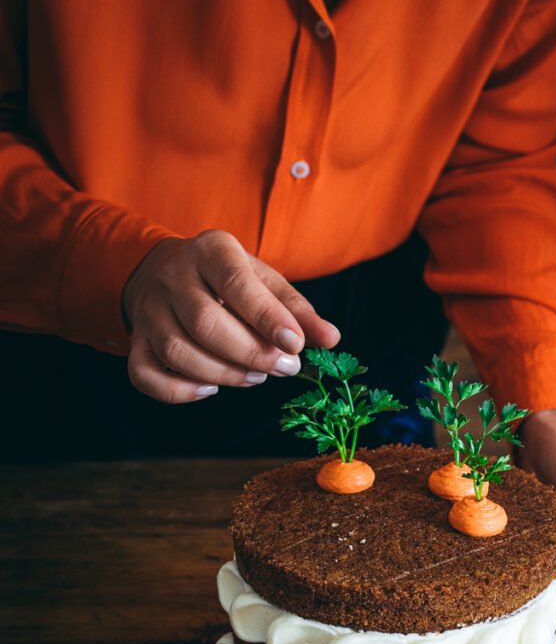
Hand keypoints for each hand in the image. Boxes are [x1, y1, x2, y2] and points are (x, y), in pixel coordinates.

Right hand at [122, 230, 339, 402]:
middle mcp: (173, 277)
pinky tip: (211, 388)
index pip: (236, 284)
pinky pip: (145, 374)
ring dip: (223, 374)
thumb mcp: (264, 281)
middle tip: (283, 368)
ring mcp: (150, 310)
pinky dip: (179, 392)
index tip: (295, 346)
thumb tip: (330, 339)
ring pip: (177, 351)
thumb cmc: (228, 281)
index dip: (267, 319)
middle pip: (204, 323)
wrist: (167, 271)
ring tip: (255, 377)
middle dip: (250, 353)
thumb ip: (296, 310)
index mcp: (211, 251)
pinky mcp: (137, 341)